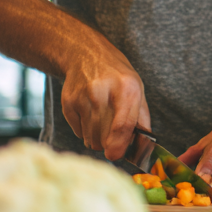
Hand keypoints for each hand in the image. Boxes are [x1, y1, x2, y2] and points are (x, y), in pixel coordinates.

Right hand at [59, 41, 149, 160]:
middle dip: (109, 144)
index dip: (119, 145)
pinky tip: (89, 116)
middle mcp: (102, 92)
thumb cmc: (117, 76)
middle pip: (104, 135)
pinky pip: (78, 132)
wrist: (86, 55)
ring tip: (102, 125)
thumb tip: (143, 146)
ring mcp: (82, 97)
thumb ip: (141, 118)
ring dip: (97, 139)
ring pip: (90, 137)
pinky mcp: (68, 102)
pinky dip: (85, 131)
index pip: (122, 125)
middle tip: (113, 139)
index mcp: (126, 88)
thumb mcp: (137, 89)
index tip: (116, 156)